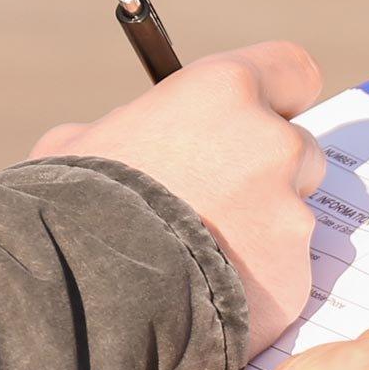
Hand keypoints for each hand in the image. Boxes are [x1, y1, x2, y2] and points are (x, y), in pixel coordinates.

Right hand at [30, 42, 326, 348]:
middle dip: (266, 173)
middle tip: (216, 203)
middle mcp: (272, 143)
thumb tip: (140, 132)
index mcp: (225, 91)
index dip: (277, 98)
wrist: (85, 297)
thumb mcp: (83, 144)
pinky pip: (282, 276)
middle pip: (297, 150)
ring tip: (195, 261)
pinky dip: (253, 287)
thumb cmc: (71, 209)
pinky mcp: (293, 277)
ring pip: (288, 218)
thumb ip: (134, 127)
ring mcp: (289, 213)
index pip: (291, 72)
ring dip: (257, 235)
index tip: (262, 117)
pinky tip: (203, 298)